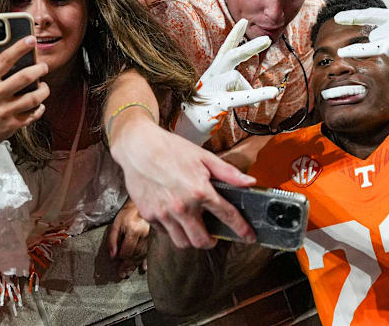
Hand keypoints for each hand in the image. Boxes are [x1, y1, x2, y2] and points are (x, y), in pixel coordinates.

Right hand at [0, 36, 48, 166]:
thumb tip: (7, 56)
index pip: (4, 59)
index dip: (20, 47)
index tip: (32, 39)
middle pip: (25, 77)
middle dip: (40, 69)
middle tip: (43, 66)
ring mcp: (4, 111)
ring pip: (34, 97)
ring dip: (44, 90)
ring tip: (44, 87)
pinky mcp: (12, 125)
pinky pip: (34, 114)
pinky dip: (40, 108)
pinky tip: (40, 104)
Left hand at [109, 199, 149, 277]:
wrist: (142, 206)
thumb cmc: (127, 213)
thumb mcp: (116, 224)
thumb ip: (112, 240)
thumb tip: (113, 256)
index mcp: (134, 230)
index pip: (127, 251)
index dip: (120, 258)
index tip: (116, 261)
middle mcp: (144, 235)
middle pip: (135, 255)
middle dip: (127, 266)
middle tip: (121, 274)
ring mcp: (151, 237)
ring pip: (142, 255)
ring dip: (134, 265)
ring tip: (128, 272)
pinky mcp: (154, 238)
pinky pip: (150, 252)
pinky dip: (146, 261)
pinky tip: (143, 268)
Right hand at [110, 115, 256, 248]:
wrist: (139, 147)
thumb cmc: (171, 149)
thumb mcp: (204, 157)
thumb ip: (228, 173)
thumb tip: (249, 182)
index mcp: (200, 191)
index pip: (227, 216)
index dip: (242, 229)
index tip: (249, 236)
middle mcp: (182, 206)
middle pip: (202, 241)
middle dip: (211, 241)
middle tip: (214, 235)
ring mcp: (163, 213)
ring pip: (182, 242)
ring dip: (191, 238)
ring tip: (194, 227)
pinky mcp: (149, 215)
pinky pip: (165, 232)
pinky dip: (173, 229)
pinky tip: (175, 217)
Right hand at [173, 19, 278, 145]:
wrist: (184, 130)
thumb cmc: (202, 111)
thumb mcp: (218, 95)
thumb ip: (233, 88)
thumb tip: (251, 90)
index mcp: (213, 73)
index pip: (225, 50)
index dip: (234, 36)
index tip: (243, 21)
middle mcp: (211, 77)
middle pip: (231, 56)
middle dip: (249, 47)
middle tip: (267, 39)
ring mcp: (212, 89)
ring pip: (236, 78)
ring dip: (250, 90)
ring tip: (267, 96)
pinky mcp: (217, 103)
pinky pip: (241, 97)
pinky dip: (258, 94)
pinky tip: (272, 93)